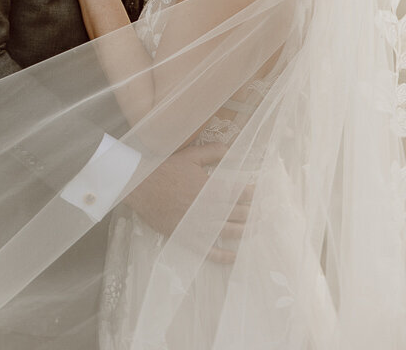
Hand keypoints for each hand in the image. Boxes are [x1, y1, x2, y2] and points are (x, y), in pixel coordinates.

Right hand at [124, 142, 251, 263]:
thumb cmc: (166, 169)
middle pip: (238, 213)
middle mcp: (208, 208)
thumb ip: (213, 152)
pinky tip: (234, 256)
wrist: (141, 187)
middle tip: (264, 214)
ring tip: (255, 230)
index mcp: (210, 187)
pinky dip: (223, 256)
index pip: (240, 193)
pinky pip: (209, 250)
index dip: (252, 194)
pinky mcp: (187, 237)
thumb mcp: (190, 155)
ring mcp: (198, 224)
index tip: (260, 194)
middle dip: (253, 213)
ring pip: (229, 231)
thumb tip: (231, 149)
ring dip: (244, 231)